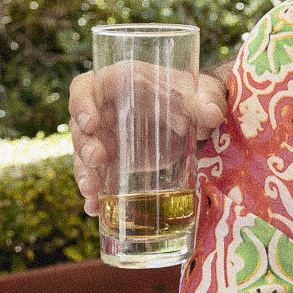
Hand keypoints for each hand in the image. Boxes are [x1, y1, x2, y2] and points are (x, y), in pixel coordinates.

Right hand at [70, 62, 227, 215]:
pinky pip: (98, 176)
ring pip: (84, 155)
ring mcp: (107, 138)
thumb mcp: (203, 94)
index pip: (85, 88)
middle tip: (98, 160)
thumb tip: (212, 114)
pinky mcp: (115, 161)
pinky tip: (95, 209)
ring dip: (85, 173)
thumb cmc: (194, 96)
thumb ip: (206, 100)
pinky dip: (95, 193)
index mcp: (119, 83)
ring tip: (92, 191)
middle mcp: (106, 110)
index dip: (81, 104)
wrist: (198, 118)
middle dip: (84, 145)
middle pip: (81, 127)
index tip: (90, 123)